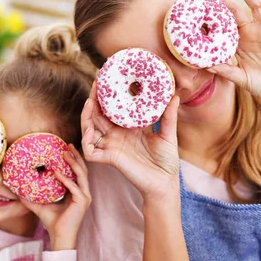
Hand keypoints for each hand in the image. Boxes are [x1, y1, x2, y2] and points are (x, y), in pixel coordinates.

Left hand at [19, 145, 90, 250]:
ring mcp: (84, 197)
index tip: (65, 148)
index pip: (77, 172)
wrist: (59, 236)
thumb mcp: (39, 204)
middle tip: (68, 145)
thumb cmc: (52, 222)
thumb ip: (30, 196)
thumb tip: (15, 188)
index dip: (73, 159)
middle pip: (82, 170)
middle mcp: (83, 192)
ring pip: (81, 175)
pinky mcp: (82, 202)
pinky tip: (56, 172)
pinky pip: (74, 187)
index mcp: (77, 191)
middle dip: (76, 156)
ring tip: (65, 153)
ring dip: (73, 163)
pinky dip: (66, 179)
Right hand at [80, 82, 180, 203]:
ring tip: (89, 102)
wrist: (165, 182)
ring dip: (86, 116)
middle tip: (97, 83)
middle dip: (94, 100)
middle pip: (98, 115)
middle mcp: (116, 136)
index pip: (113, 109)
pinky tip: (88, 130)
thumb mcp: (168, 134)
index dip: (108, 95)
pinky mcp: (109, 159)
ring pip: (89, 130)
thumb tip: (174, 95)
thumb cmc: (167, 161)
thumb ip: (168, 116)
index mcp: (128, 128)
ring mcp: (111, 147)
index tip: (108, 78)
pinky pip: (90, 151)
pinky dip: (86, 141)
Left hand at [206, 0, 260, 110]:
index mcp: (238, 44)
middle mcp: (250, 34)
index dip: (212, 17)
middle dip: (222, 1)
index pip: (222, 26)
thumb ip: (225, 70)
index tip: (199, 8)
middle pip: (234, 12)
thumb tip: (205, 66)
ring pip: (253, 7)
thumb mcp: (239, 77)